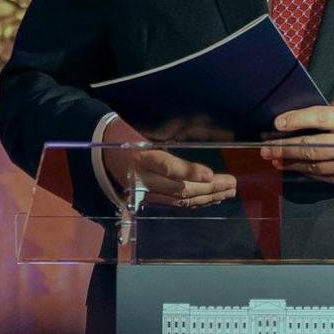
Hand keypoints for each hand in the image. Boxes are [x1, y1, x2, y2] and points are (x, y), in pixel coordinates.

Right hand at [100, 117, 236, 208]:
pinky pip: (175, 204)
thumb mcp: (145, 131)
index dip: (189, 172)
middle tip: (232, 184)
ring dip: (207, 197)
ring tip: (229, 192)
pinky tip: (212, 198)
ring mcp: (145, 193)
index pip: (167, 166)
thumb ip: (171, 135)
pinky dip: (196, 202)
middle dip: (208, 188)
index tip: (210, 174)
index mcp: (141, 156)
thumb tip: (206, 130)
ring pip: (180, 200)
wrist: (101, 152)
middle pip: (180, 188)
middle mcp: (143, 179)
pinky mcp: (148, 200)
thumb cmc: (126, 135)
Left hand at [260, 98, 333, 187]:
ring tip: (275, 159)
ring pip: (314, 165)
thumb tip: (308, 119)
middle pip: (311, 147)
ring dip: (291, 162)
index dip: (296, 120)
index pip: (319, 118)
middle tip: (265, 149)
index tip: (277, 123)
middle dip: (284, 148)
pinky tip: (296, 167)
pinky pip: (324, 177)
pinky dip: (308, 171)